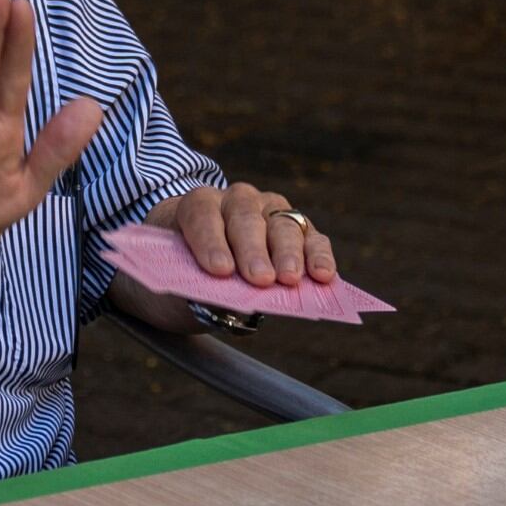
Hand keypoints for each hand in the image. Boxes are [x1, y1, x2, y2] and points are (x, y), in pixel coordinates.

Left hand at [159, 179, 338, 290]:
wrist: (202, 264)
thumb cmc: (189, 271)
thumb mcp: (182, 280)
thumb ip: (198, 289)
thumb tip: (228, 306)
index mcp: (199, 205)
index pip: (202, 214)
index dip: (210, 241)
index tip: (220, 270)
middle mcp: (237, 200)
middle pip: (246, 218)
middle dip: (253, 250)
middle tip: (259, 278)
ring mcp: (271, 211)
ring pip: (283, 225)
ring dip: (288, 253)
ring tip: (289, 278)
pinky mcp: (300, 228)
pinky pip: (312, 238)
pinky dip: (319, 256)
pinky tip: (322, 275)